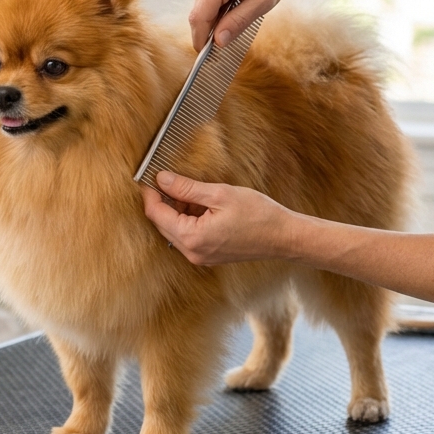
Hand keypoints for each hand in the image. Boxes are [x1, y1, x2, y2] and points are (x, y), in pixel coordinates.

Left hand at [141, 171, 295, 264]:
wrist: (283, 237)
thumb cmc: (257, 215)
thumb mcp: (219, 194)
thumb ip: (187, 188)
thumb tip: (162, 179)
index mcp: (192, 237)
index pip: (156, 214)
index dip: (150, 194)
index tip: (150, 177)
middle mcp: (192, 252)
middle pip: (163, 224)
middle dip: (163, 201)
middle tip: (169, 179)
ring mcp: (201, 257)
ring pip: (175, 230)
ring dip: (177, 210)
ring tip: (192, 190)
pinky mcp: (209, 255)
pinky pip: (188, 236)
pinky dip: (189, 220)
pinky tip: (202, 205)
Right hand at [189, 0, 297, 50]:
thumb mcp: (264, 1)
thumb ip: (240, 21)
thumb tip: (218, 41)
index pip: (199, 17)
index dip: (200, 40)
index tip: (208, 58)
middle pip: (197, 15)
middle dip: (210, 32)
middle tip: (233, 39)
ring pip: (200, 10)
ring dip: (215, 20)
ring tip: (240, 11)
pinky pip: (203, 1)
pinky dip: (216, 9)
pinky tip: (234, 3)